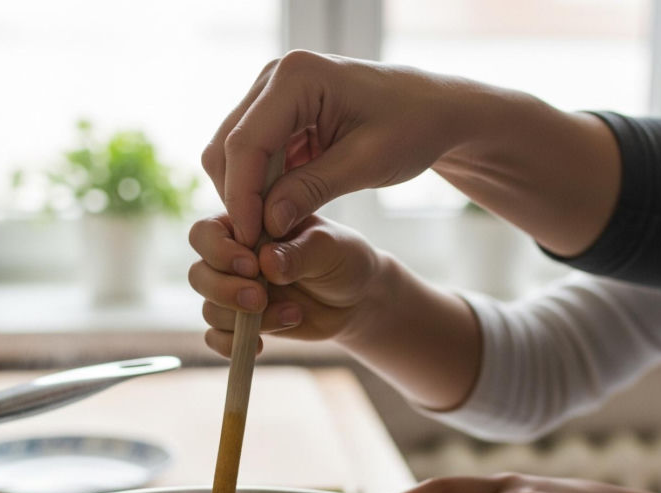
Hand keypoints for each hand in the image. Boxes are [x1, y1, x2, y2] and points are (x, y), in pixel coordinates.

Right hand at [188, 213, 381, 355]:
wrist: (355, 298)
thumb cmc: (342, 259)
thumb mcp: (329, 247)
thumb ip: (298, 251)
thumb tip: (267, 263)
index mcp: (246, 226)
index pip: (206, 233)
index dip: (220, 251)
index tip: (253, 265)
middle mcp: (233, 258)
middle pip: (199, 274)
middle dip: (226, 290)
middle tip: (260, 298)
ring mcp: (235, 292)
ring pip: (209, 308)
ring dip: (243, 320)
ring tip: (293, 315)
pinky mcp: (242, 323)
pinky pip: (217, 337)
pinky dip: (231, 344)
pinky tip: (262, 346)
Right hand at [202, 51, 466, 246]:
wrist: (432, 110)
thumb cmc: (411, 129)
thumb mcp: (366, 163)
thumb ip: (312, 190)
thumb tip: (267, 224)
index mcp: (297, 77)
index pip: (246, 143)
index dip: (242, 197)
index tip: (251, 241)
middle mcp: (273, 78)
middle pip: (228, 147)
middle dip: (239, 199)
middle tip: (257, 247)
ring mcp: (270, 94)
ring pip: (232, 154)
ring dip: (245, 196)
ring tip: (269, 237)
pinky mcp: (276, 115)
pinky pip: (252, 157)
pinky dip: (259, 189)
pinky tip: (277, 218)